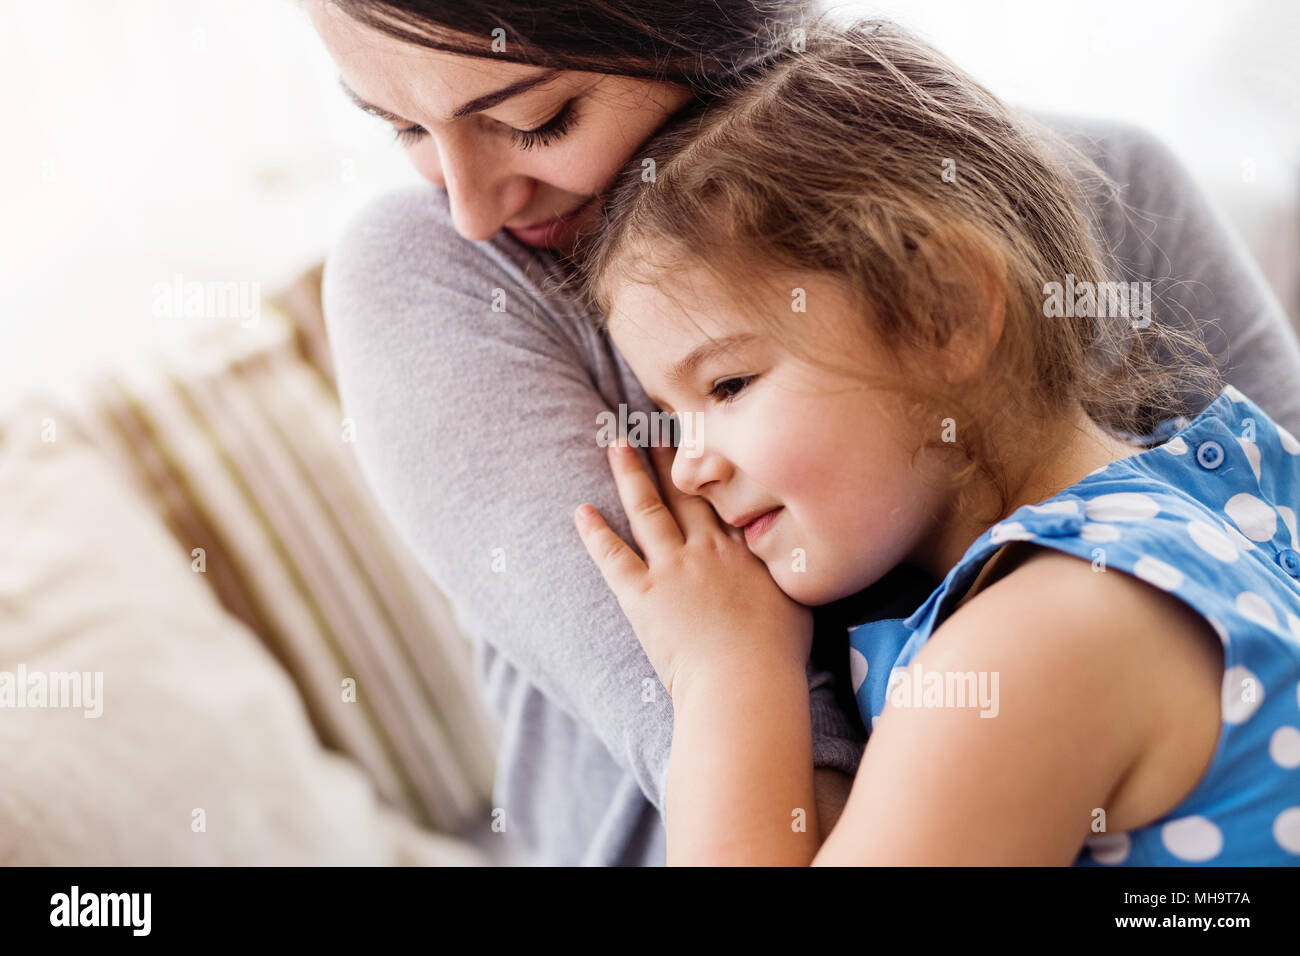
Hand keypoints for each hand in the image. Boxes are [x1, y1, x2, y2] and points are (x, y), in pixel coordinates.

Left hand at [574, 441, 812, 696]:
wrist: (745, 681)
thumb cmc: (777, 655)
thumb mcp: (798, 604)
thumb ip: (789, 574)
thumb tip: (798, 559)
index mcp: (745, 550)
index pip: (725, 496)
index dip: (711, 466)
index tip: (701, 439)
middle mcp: (707, 548)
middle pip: (685, 491)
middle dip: (668, 455)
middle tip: (653, 425)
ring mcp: (673, 568)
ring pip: (648, 509)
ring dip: (630, 474)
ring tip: (616, 444)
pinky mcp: (643, 594)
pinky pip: (612, 556)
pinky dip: (595, 533)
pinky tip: (581, 511)